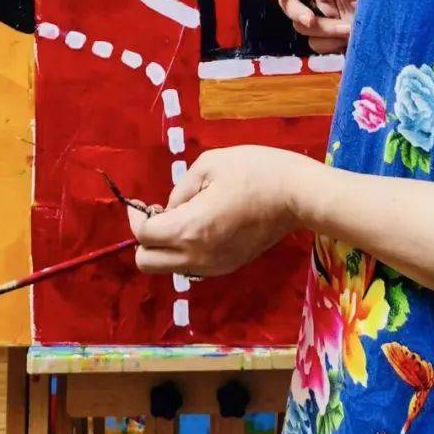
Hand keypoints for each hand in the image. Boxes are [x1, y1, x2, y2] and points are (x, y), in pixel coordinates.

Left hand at [126, 146, 316, 277]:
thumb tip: (170, 207)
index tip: (141, 203)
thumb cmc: (254, 170)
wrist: (297, 194)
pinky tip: (202, 226)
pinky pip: (192, 266)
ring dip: (165, 247)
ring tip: (183, 217)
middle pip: (147, 263)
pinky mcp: (228, 267)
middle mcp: (197, 256)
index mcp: (189, 229)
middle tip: (160, 213)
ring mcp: (214, 267)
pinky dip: (185, 251)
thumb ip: (180, 189)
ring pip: (169, 268)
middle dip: (145, 239)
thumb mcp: (209, 164)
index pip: (144, 235)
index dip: (136, 217)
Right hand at [267, 0, 361, 52]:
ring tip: (348, 29)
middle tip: (312, 19)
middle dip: (298, 11)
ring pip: (302, 25)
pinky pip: (315, 44)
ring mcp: (326, 17)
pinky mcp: (331, 39)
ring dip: (324, 30)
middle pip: (289, 0)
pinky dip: (330, 43)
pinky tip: (348, 39)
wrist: (400, 30)